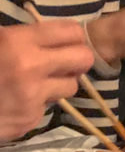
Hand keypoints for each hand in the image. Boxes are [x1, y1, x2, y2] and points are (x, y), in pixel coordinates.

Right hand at [0, 21, 94, 140]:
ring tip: (36, 81)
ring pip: (70, 86)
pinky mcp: (29, 120)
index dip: (71, 35)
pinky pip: (46, 107)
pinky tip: (16, 100)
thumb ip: (14, 36)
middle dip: (76, 59)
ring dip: (59, 83)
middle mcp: (30, 69)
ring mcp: (32, 98)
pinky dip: (37, 103)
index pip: (70, 32)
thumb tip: (43, 31)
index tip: (66, 39)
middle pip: (83, 59)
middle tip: (65, 61)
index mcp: (16, 42)